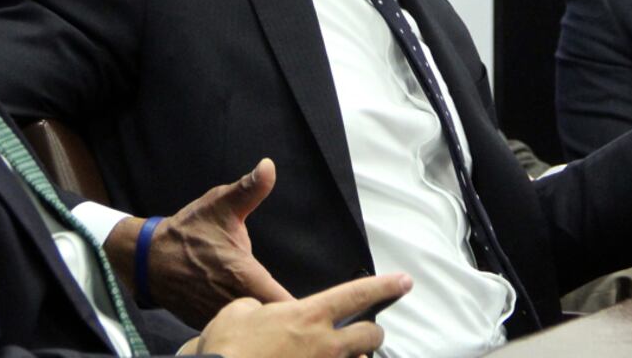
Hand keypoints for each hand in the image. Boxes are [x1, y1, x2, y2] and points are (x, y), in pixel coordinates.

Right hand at [138, 158, 292, 327]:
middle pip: (274, 322)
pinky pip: (234, 334)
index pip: (285, 304)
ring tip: (286, 322)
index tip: (321, 308)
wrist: (148, 260)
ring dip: (268, 326)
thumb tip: (269, 166)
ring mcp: (219, 319)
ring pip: (254, 332)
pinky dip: (246, 331)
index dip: (306, 311)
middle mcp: (234, 303)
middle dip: (290, 321)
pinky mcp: (208, 326)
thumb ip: (249, 189)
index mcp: (244, 276)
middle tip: (309, 316)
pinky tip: (254, 323)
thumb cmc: (188, 232)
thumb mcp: (220, 205)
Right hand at [184, 273, 412, 357]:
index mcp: (308, 316)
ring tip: (345, 354)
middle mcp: (324, 346)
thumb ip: (263, 307)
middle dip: (373, 333)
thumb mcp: (239, 311)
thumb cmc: (226, 347)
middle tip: (368, 331)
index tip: (404, 281)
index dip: (384, 286)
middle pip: (370, 337)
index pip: (357, 295)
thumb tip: (266, 313)